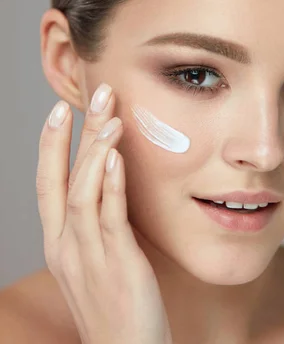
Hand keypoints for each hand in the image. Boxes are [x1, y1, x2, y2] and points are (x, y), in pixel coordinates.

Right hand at [36, 83, 172, 343]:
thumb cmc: (117, 305)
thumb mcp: (97, 258)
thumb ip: (100, 221)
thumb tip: (112, 179)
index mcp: (59, 243)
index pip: (46, 184)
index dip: (51, 145)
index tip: (61, 110)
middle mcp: (67, 246)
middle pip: (62, 179)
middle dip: (75, 134)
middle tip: (94, 94)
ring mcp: (89, 256)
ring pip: (83, 192)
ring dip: (95, 150)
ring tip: (110, 115)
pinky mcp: (118, 264)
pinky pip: (111, 217)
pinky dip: (112, 183)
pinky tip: (118, 157)